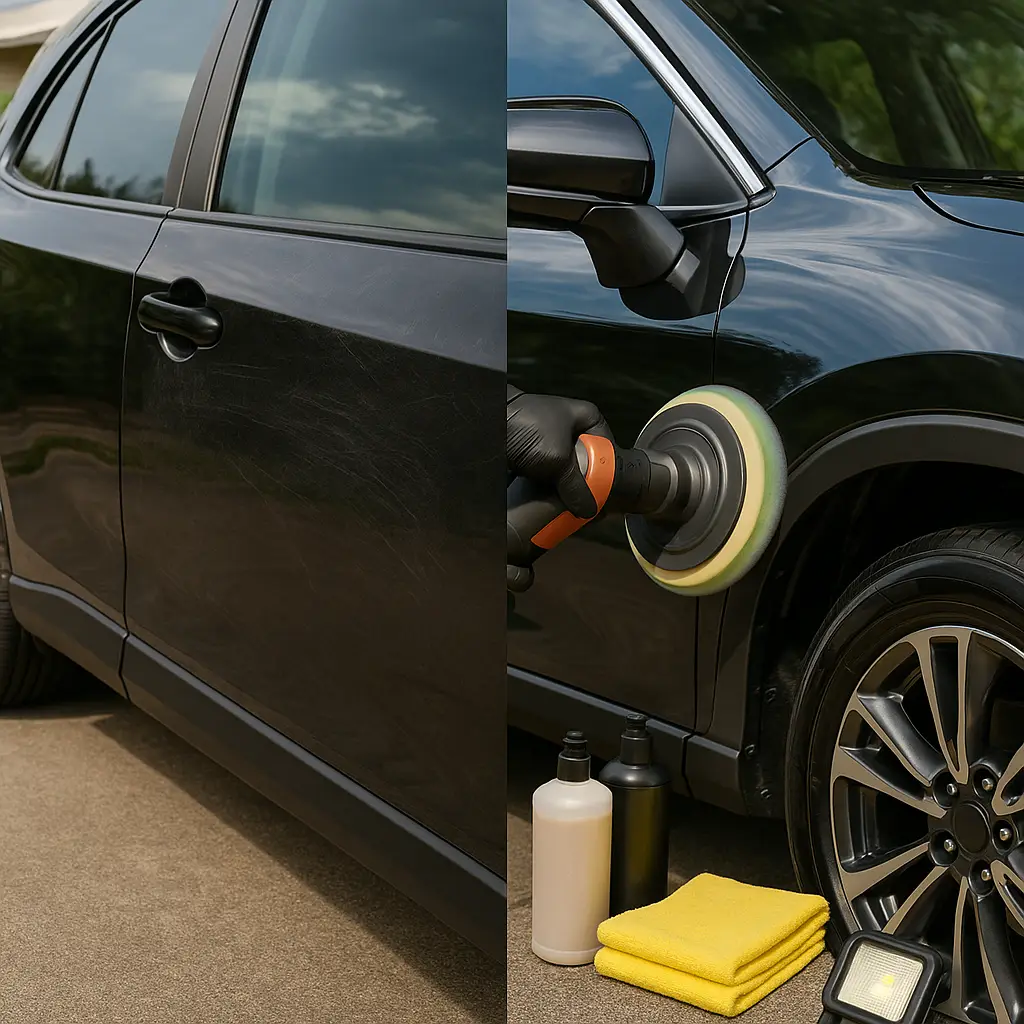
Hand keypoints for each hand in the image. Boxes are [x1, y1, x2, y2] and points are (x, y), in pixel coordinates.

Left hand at [507, 386, 610, 518]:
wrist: (485, 423)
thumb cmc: (526, 428)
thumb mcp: (558, 459)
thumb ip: (577, 486)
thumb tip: (590, 510)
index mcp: (585, 417)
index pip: (607, 448)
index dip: (607, 472)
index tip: (604, 494)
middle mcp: (571, 428)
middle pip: (588, 464)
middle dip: (585, 485)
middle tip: (585, 505)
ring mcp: (551, 442)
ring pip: (567, 473)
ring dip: (566, 490)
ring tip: (569, 507)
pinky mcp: (534, 455)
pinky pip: (550, 476)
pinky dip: (550, 489)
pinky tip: (552, 503)